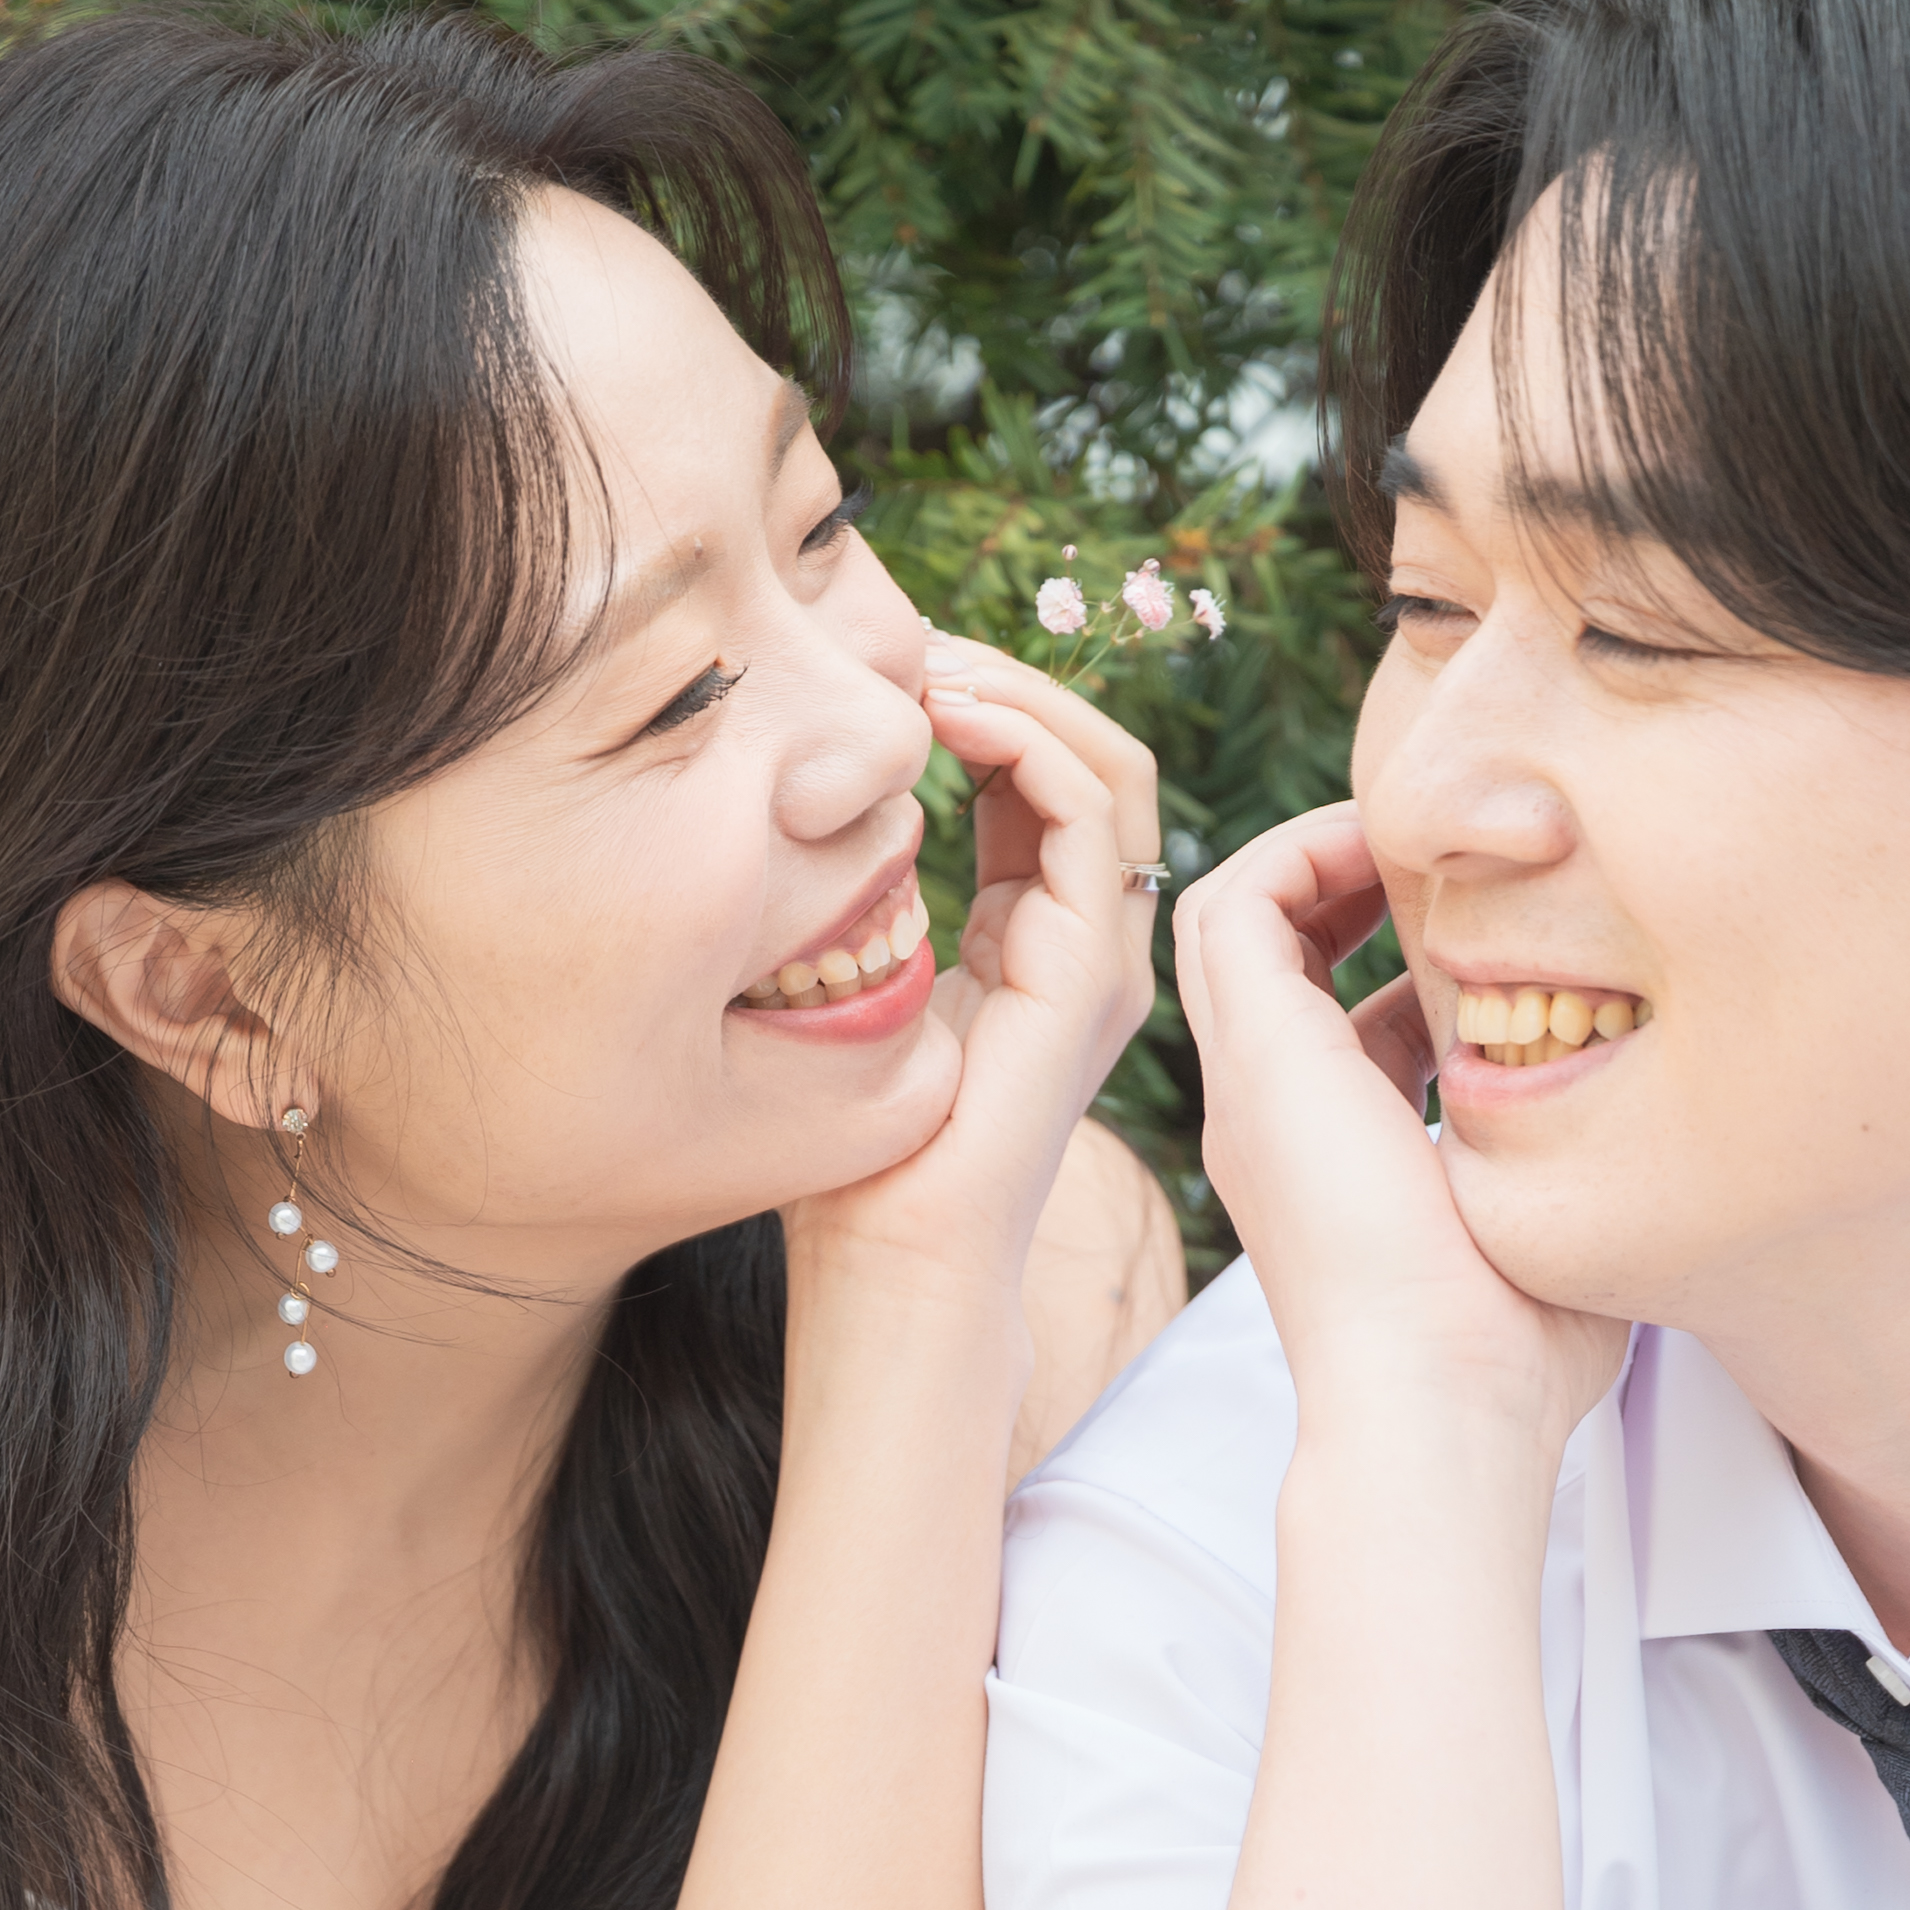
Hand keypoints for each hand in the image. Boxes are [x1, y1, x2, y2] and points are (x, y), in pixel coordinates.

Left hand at [782, 648, 1159, 1349]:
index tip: (885, 674)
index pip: (1041, 782)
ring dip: (1019, 693)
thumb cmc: (852, 1161)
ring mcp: (1101, 958)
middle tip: (907, 645)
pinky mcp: (1090, 973)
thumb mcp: (845, 994)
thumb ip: (855, 906)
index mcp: (1034, 943)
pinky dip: (1026, 741)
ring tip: (927, 669)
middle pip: (1089, 756)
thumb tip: (802, 806)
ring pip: (1107, 765)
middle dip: (1005, 680)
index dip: (977, 707)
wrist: (889, 1264)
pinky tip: (941, 721)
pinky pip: (1089, 812)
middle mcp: (1086, 944)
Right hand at [1172, 806, 1617, 1450]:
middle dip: (1345, 882)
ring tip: (1411, 836)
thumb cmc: (1509, 1362)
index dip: (1407, 959)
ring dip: (1315, 855)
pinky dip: (1299, 852)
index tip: (1500, 938)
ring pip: (1233, 917)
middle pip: (1272, 954)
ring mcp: (1253, 1090)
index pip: (1343, 1023)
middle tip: (1444, 860)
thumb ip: (1569, 1172)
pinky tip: (1392, 848)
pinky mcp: (1256, 1061)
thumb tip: (1648, 1138)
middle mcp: (1277, 1122)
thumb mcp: (1547, 1234)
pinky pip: (1232, 903)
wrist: (1442, 1405)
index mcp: (1336, 1165)